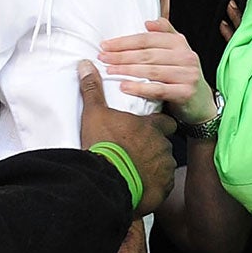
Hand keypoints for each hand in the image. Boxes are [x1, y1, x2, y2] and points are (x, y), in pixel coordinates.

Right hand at [76, 61, 175, 212]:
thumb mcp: (94, 114)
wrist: (107, 179)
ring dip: (155, 167)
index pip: (165, 122)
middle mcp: (162, 145)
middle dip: (155, 147)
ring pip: (165, 165)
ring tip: (137, 170)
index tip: (147, 129)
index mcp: (150, 126)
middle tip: (137, 151)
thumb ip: (93, 89)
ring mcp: (164, 167)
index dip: (158, 126)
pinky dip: (155, 185)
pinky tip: (140, 185)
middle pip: (165, 144)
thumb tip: (86, 64)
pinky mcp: (163, 187)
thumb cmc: (103, 145)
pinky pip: (163, 185)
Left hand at [98, 20, 214, 125]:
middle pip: (147, 54)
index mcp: (180, 43)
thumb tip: (147, 22)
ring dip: (127, 70)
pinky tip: (124, 86)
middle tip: (103, 58)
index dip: (125, 41)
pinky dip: (139, 88)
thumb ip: (164, 34)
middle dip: (122, 55)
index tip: (106, 45)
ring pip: (151, 71)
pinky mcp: (186, 93)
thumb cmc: (182, 76)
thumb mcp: (177, 52)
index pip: (147, 39)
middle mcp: (186, 56)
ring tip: (109, 71)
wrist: (202, 103)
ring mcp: (187, 75)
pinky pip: (158, 90)